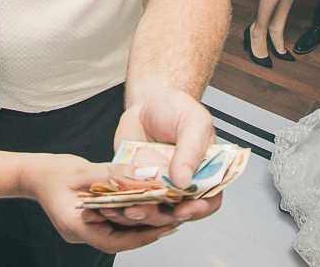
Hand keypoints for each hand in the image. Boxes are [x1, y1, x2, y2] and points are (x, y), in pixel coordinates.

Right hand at [24, 155, 178, 252]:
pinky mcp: (90, 223)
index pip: (114, 240)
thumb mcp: (83, 170)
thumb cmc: (52, 172)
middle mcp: (82, 234)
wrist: (34, 175)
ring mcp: (85, 231)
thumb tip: (144, 175)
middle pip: (120, 237)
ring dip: (142, 223)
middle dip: (148, 229)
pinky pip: (114, 224)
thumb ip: (113, 174)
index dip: (141, 237)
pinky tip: (147, 207)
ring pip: (119, 232)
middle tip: (174, 220)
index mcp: (76, 226)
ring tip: (168, 214)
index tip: (163, 228)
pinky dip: (130, 216)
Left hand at [94, 89, 222, 228]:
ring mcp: (159, 187)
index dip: (198, 210)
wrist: (148, 102)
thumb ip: (191, 151)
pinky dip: (121, 205)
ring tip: (126, 209)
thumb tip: (184, 181)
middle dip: (159, 216)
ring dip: (139, 215)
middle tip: (144, 210)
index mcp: (204, 174)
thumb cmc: (177, 109)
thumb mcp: (192, 123)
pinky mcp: (136, 184)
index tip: (183, 210)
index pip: (208, 201)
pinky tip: (111, 203)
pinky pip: (131, 200)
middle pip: (176, 213)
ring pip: (151, 212)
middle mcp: (182, 186)